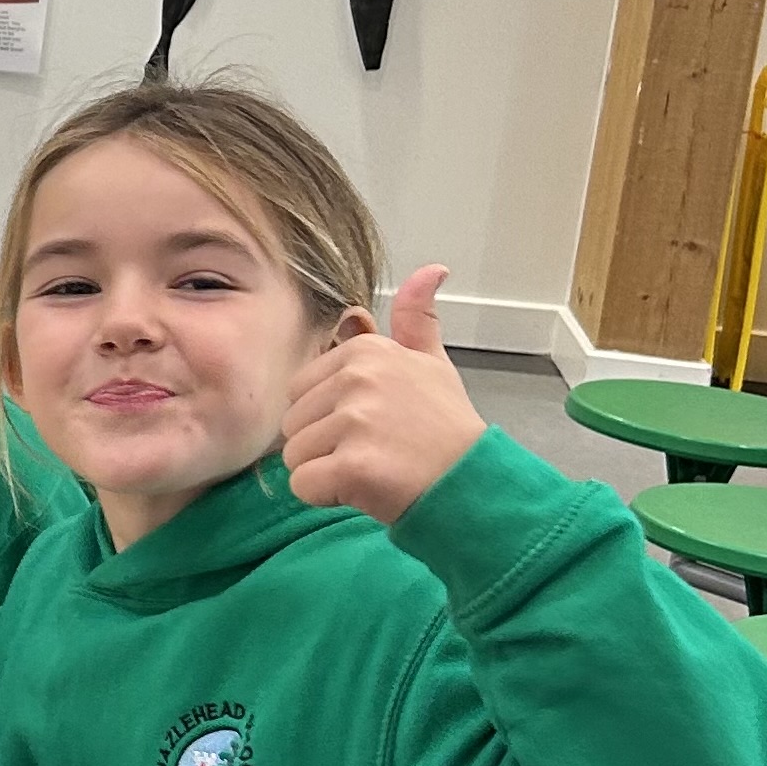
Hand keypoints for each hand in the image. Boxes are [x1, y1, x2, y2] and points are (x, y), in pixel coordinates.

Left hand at [281, 265, 485, 524]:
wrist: (473, 485)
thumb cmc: (446, 430)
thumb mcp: (433, 365)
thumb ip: (417, 321)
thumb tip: (431, 269)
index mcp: (366, 352)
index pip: (300, 390)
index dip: (329, 416)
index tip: (375, 424)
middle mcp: (357, 379)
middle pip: (293, 423)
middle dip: (324, 445)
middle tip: (375, 450)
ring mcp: (355, 421)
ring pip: (295, 455)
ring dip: (325, 473)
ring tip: (374, 468)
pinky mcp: (352, 466)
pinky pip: (303, 485)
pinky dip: (326, 496)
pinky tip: (365, 489)